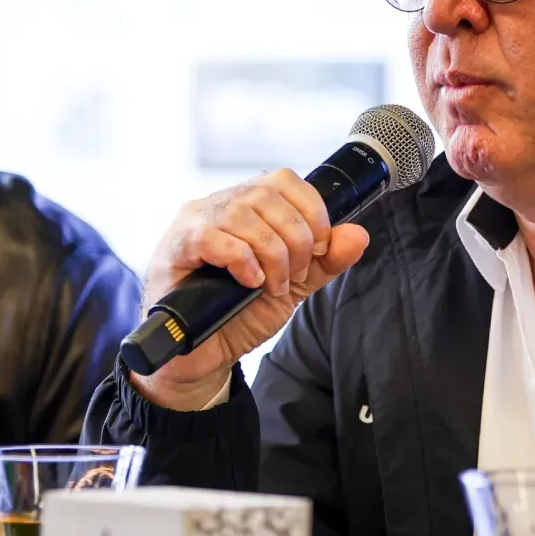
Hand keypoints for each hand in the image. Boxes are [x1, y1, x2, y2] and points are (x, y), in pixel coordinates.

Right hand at [130, 170, 370, 410]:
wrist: (202, 355)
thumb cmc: (239, 313)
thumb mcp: (293, 286)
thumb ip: (326, 262)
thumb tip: (358, 234)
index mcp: (247, 204)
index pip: (285, 180)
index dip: (312, 211)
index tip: (319, 250)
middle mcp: (219, 204)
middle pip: (268, 195)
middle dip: (296, 240)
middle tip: (293, 277)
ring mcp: (193, 222)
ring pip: (244, 215)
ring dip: (271, 255)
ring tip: (271, 286)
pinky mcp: (176, 247)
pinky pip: (214, 238)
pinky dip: (242, 262)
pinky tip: (247, 283)